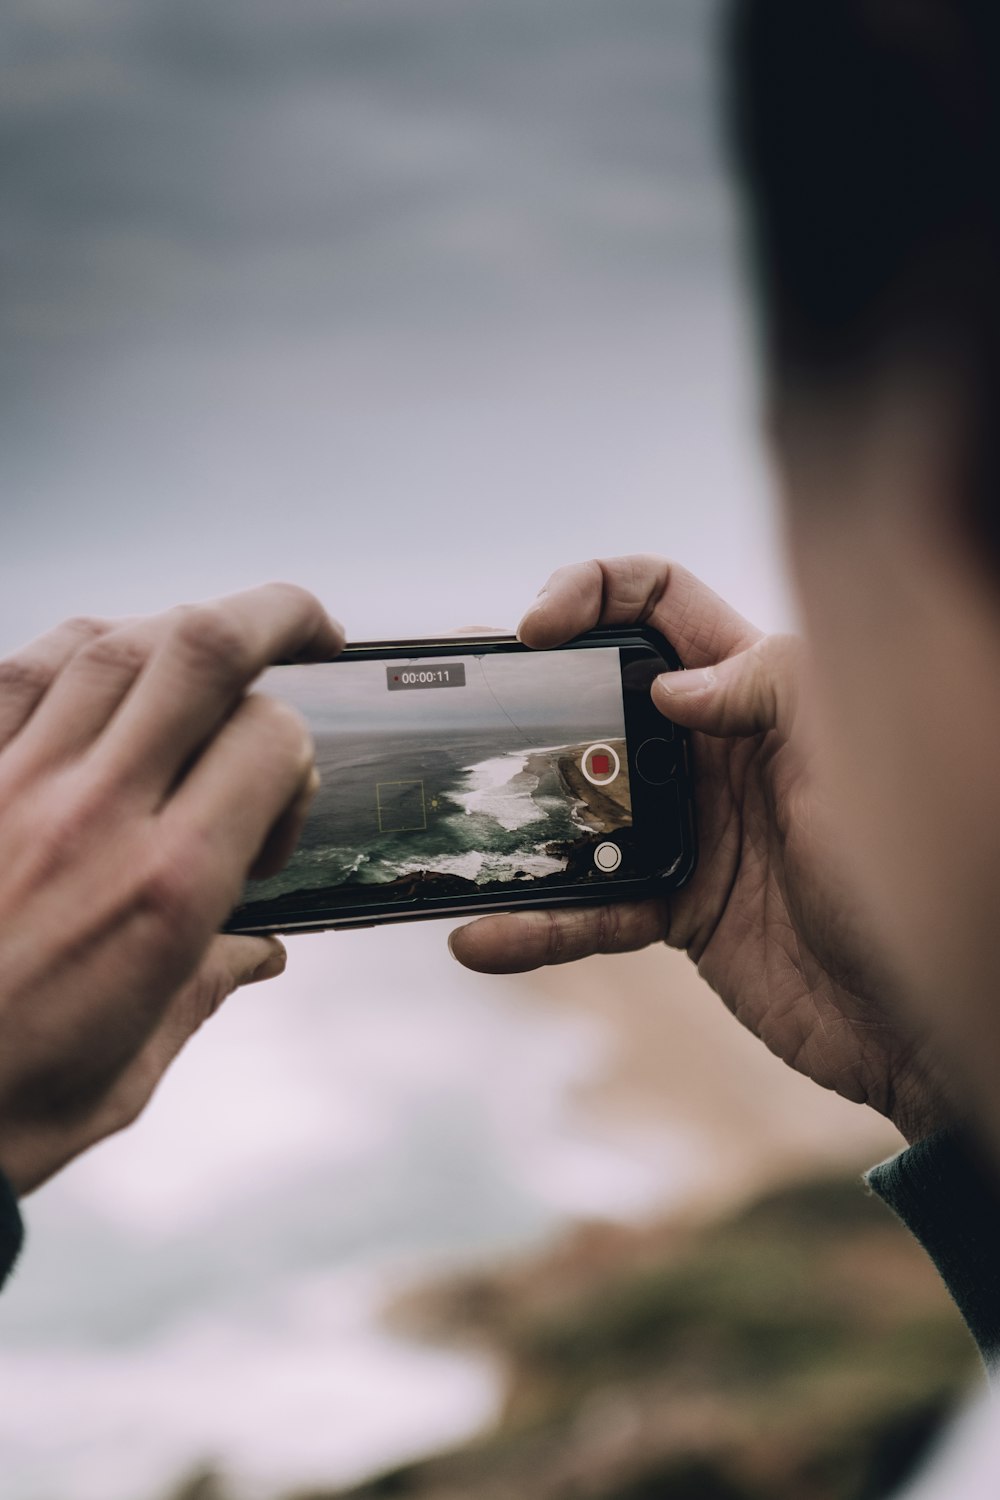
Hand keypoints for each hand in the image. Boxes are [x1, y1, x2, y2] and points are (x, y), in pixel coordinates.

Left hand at [0, 584, 342, 1193]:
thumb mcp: (133, 1066)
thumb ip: (205, 987)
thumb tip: (251, 954)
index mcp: (162, 890)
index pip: (270, 741)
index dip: (299, 756)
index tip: (279, 808)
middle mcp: (93, 814)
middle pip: (203, 650)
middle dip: (278, 615)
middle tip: (310, 627)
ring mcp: (13, 784)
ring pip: (110, 641)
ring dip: (174, 630)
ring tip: (203, 651)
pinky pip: (18, 670)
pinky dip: (73, 649)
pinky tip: (96, 664)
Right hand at [448, 556, 950, 1143]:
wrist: (925, 1015)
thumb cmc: (908, 868)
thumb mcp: (852, 747)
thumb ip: (768, 686)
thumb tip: (668, 687)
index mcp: (753, 687)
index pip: (661, 601)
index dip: (594, 590)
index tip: (536, 628)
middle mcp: (711, 749)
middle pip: (596, 695)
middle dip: (524, 692)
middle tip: (462, 705)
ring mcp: (687, 828)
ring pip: (574, 806)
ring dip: (512, 815)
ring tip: (450, 825)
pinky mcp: (674, 909)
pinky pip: (586, 908)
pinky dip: (534, 924)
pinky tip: (483, 935)